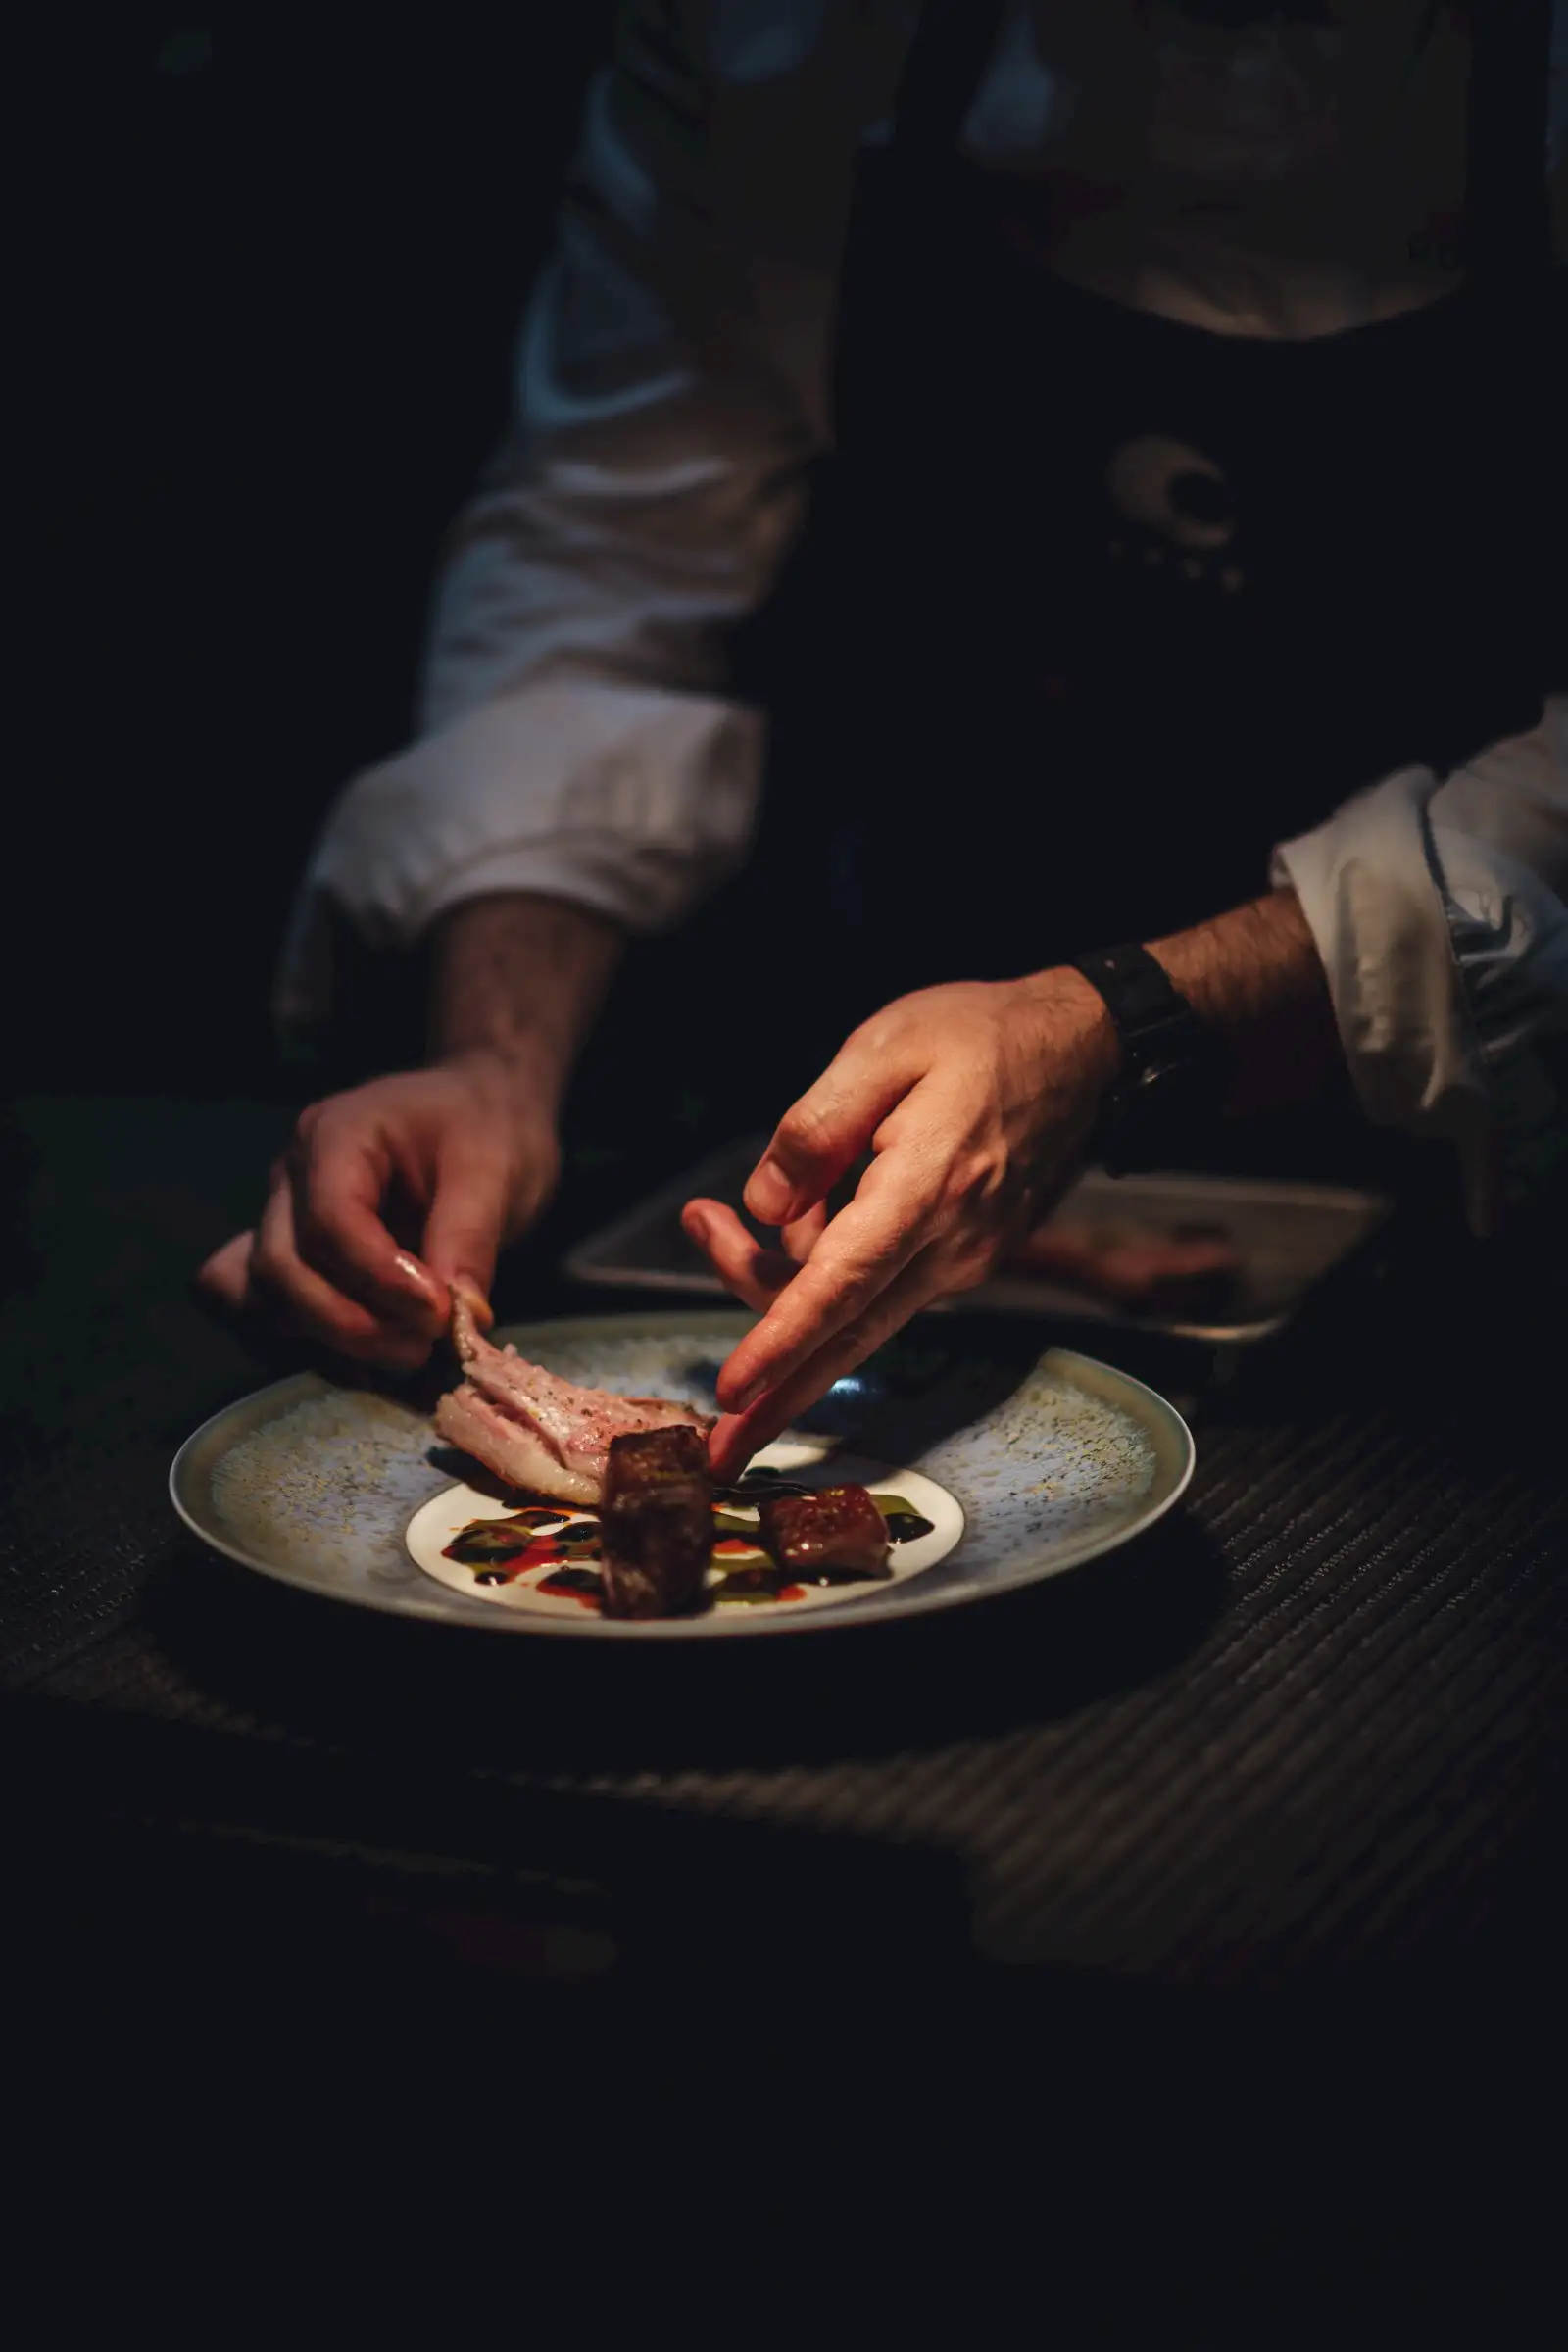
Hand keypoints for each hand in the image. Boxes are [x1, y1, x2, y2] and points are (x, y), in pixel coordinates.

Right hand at [198, 1052, 559, 1368]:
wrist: (479, 1116)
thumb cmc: (484, 1130)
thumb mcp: (496, 1171)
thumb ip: (471, 1238)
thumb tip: (460, 1318)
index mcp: (336, 1134)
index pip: (329, 1220)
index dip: (378, 1278)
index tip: (440, 1312)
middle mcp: (292, 1177)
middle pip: (281, 1265)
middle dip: (350, 1321)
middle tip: (425, 1345)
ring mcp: (282, 1218)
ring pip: (267, 1297)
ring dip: (332, 1338)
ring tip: (410, 1351)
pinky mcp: (295, 1257)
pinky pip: (271, 1308)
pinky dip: (312, 1340)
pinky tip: (368, 1353)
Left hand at [682, 971, 1117, 1475]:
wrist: (1082, 1051)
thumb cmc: (979, 1036)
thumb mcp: (882, 1047)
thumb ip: (814, 1127)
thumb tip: (765, 1205)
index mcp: (927, 1187)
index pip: (842, 1285)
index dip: (783, 1343)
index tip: (735, 1393)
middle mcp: (951, 1245)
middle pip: (847, 1337)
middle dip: (779, 1400)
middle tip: (709, 1431)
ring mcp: (962, 1261)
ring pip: (852, 1312)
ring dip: (774, 1290)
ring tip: (709, 1217)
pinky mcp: (962, 1261)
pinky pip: (877, 1289)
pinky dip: (821, 1274)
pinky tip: (797, 1214)